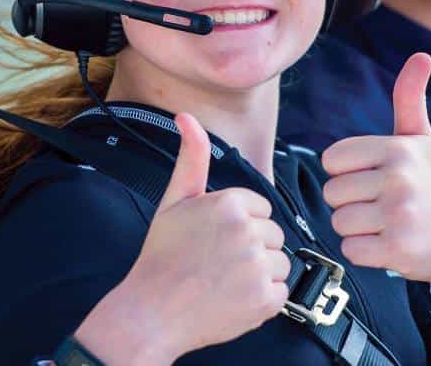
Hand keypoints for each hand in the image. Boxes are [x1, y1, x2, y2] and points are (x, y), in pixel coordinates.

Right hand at [75, 113, 290, 363]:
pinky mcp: (265, 299)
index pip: (261, 209)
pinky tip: (233, 299)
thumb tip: (187, 116)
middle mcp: (248, 231)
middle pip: (273, 235)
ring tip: (223, 281)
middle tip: (216, 263)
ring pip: (280, 262)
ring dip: (258, 274)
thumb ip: (192, 157)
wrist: (149, 314)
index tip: (213, 240)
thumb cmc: (162, 257)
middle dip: (251, 249)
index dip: (239, 226)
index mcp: (231, 203)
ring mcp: (257, 266)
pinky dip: (262, 300)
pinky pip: (281, 292)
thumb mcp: (175, 201)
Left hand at [321, 53, 430, 298]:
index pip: (333, 159)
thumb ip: (410, 98)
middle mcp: (399, 178)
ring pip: (339, 221)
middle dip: (351, 202)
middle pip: (332, 192)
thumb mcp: (422, 140)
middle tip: (383, 205)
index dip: (348, 172)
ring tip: (386, 224)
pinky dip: (364, 253)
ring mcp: (398, 214)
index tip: (375, 178)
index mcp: (398, 149)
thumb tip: (422, 56)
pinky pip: (350, 250)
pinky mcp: (397, 248)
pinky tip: (388, 244)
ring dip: (357, 229)